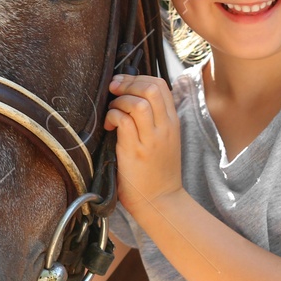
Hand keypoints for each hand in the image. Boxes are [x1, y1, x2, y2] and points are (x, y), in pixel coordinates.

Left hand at [104, 74, 183, 216]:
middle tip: (113, 89)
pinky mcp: (136, 151)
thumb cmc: (156, 171)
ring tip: (112, 111)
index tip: (122, 84)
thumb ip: (153, 118)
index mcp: (172, 122)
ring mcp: (152, 139)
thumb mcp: (163, 140)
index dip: (138, 78)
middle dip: (127, 83)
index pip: (160, 85)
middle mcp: (165, 127)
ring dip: (119, 100)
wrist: (160, 202)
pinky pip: (123, 121)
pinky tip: (108, 126)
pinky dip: (112, 116)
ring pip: (138, 102)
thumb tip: (130, 95)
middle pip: (150, 87)